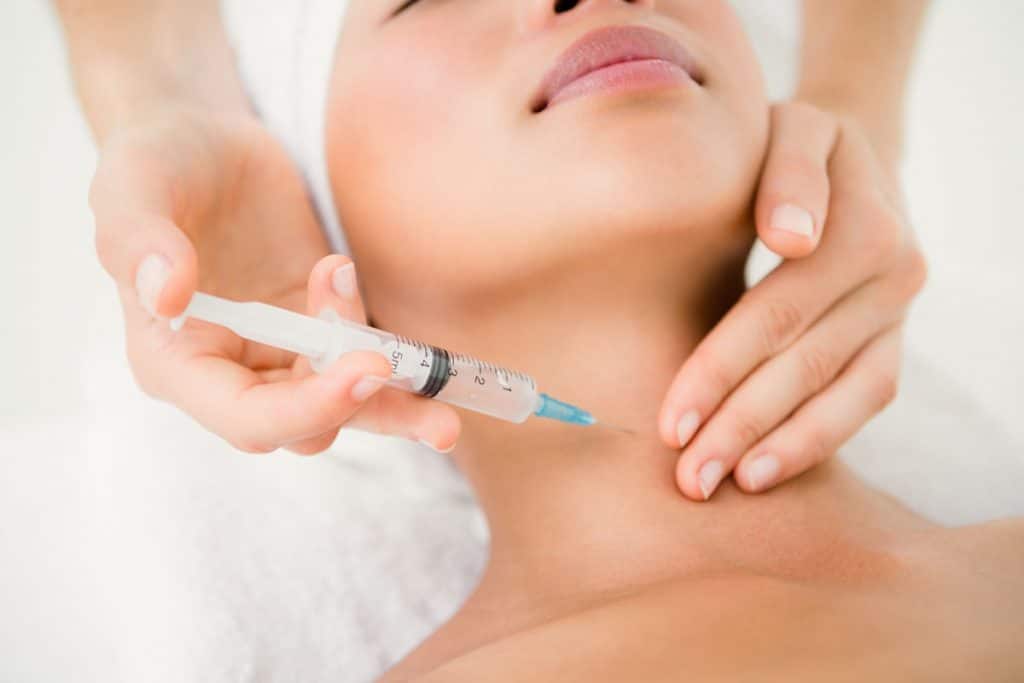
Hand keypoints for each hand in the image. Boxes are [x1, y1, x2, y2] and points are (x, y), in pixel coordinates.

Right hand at [91, 107, 459, 453]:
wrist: (210, 141)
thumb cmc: (159, 162)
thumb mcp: (133, 183)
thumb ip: (138, 239)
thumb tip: (165, 296)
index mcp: (174, 360)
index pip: (244, 416)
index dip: (305, 408)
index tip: (363, 370)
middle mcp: (230, 372)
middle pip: (302, 425)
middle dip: (357, 405)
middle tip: (401, 373)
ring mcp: (282, 354)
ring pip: (344, 407)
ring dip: (395, 404)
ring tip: (444, 398)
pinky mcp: (323, 330)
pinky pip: (365, 362)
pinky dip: (398, 363)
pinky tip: (425, 353)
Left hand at [657, 103, 926, 499]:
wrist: (851, 160)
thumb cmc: (791, 146)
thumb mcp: (789, 130)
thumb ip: (787, 174)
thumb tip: (792, 236)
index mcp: (863, 222)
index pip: (778, 312)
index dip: (721, 370)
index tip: (671, 423)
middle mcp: (893, 273)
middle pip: (805, 363)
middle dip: (739, 426)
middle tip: (686, 480)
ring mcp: (898, 313)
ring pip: (842, 394)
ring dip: (780, 447)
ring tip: (723, 486)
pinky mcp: (892, 340)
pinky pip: (865, 400)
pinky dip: (817, 440)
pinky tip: (764, 471)